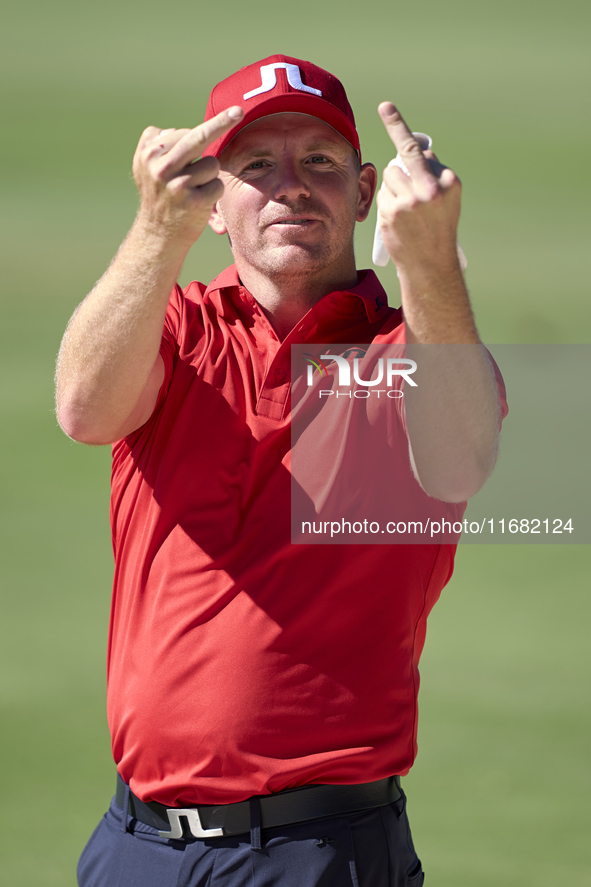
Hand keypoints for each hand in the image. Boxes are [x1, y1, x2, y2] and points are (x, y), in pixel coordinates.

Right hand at [132, 106, 243, 245]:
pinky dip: (214, 192)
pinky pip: (218, 184)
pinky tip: (199, 201)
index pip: (182, 133)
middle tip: (239, 110)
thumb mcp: (147, 166)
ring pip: (211, 163)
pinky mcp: (193, 201)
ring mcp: (177, 184)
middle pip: (198, 137)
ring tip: (192, 189)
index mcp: (148, 154)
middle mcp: (160, 167)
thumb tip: (185, 124)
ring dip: (209, 175)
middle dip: (221, 122)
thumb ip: (160, 142)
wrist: (158, 235)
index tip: (226, 115)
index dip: (197, 136)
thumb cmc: (159, 194)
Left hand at [376, 102, 460, 276]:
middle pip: (401, 160)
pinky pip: (383, 194)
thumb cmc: (439, 228)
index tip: (385, 107)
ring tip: (407, 208)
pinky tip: (399, 218)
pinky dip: (388, 202)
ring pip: (390, 176)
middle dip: (397, 149)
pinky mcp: (392, 213)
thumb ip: (432, 174)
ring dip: (395, 186)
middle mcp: (430, 189)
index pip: (420, 152)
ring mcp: (409, 201)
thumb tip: (415, 152)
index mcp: (449, 182)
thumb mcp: (447, 199)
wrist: (431, 264)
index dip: (398, 126)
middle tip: (386, 114)